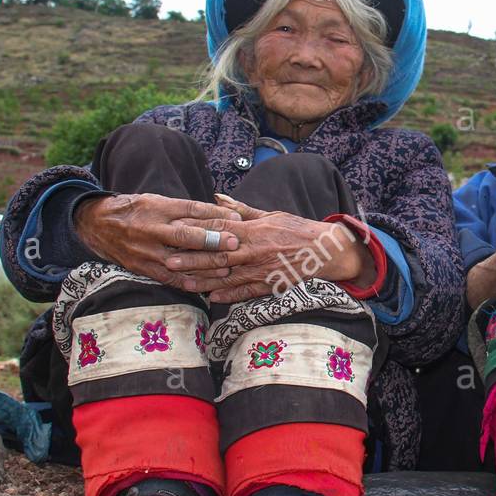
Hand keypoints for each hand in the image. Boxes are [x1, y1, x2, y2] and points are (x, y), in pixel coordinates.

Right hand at [74, 193, 242, 292]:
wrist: (97, 224)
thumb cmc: (135, 210)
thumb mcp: (157, 200)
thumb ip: (185, 208)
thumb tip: (221, 212)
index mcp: (157, 208)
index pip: (190, 210)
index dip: (214, 215)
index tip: (237, 219)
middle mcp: (152, 229)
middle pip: (186, 236)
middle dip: (212, 240)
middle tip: (235, 243)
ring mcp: (146, 251)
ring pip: (180, 260)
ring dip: (205, 266)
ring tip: (226, 268)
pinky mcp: (142, 268)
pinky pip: (168, 278)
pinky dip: (186, 283)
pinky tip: (204, 286)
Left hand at [163, 195, 375, 303]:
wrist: (326, 251)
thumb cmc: (297, 229)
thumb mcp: (269, 214)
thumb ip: (241, 209)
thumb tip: (217, 197)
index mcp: (253, 230)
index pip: (219, 229)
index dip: (196, 230)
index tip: (176, 230)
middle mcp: (254, 251)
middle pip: (217, 256)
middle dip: (192, 260)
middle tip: (169, 262)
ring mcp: (261, 270)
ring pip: (227, 277)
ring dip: (204, 282)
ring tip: (184, 284)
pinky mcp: (269, 285)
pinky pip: (246, 292)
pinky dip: (229, 296)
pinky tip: (213, 298)